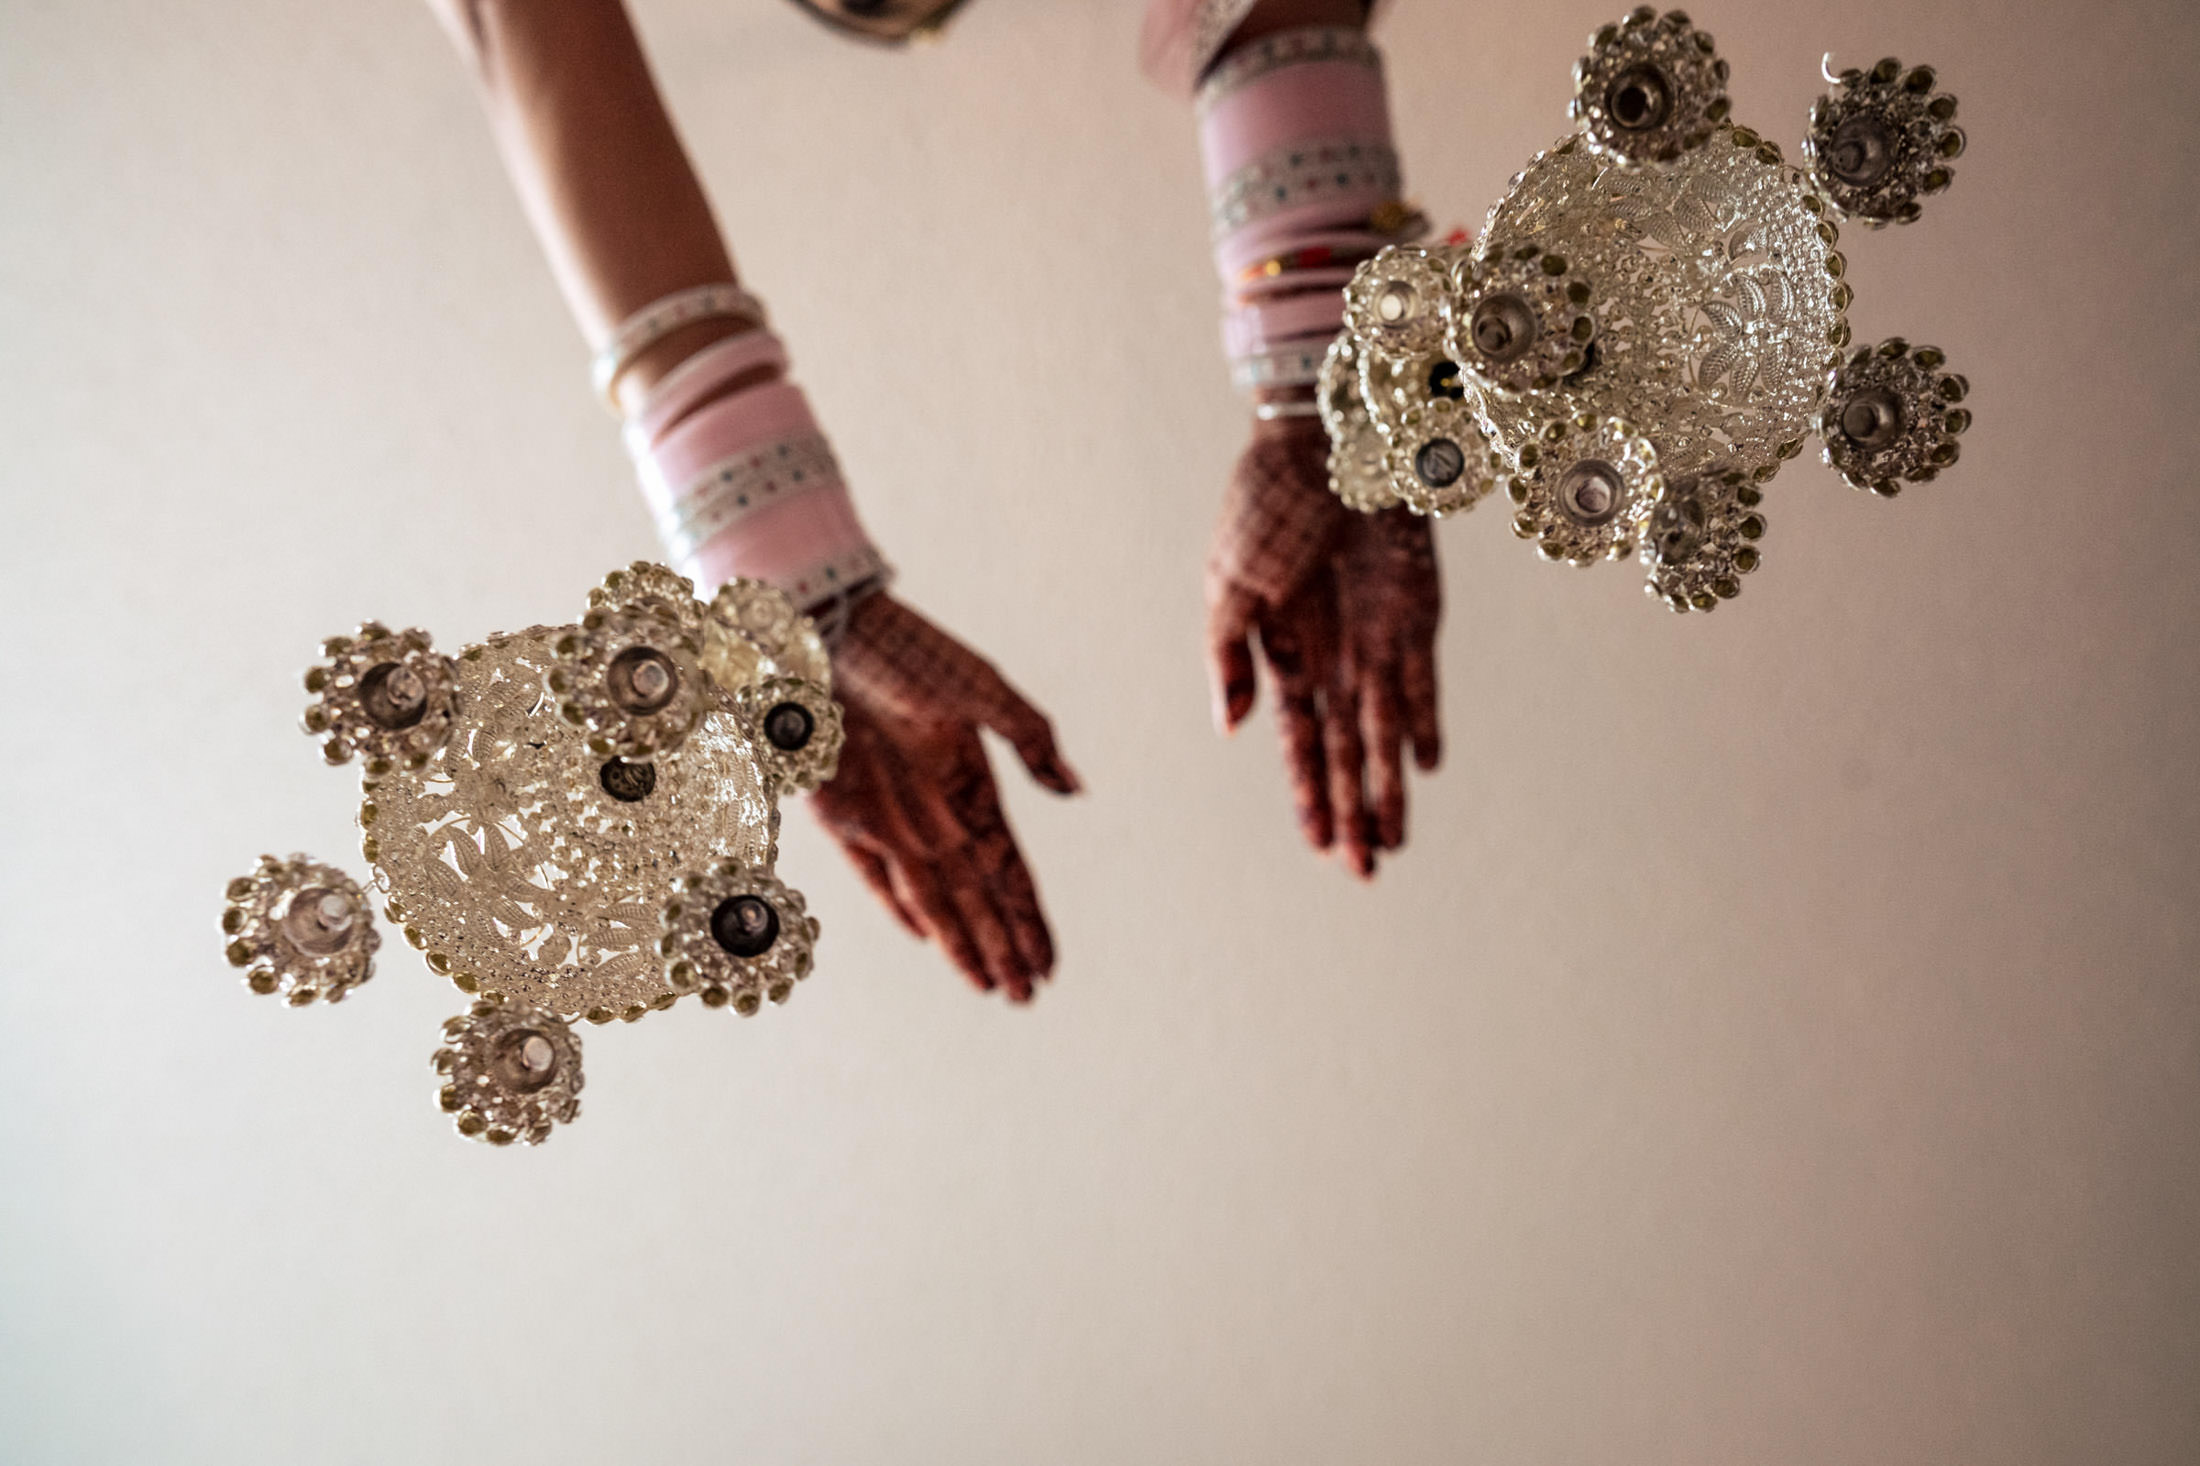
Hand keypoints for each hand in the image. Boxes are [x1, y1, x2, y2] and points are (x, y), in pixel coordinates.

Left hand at [809, 592, 1079, 1001]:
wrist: (829, 627)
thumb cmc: (910, 651)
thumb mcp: (982, 688)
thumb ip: (1031, 738)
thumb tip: (1075, 792)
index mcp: (975, 784)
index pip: (1011, 871)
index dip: (1030, 919)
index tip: (1050, 964)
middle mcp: (937, 810)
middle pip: (977, 898)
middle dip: (1003, 948)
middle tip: (1024, 997)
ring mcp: (890, 815)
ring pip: (933, 899)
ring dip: (960, 943)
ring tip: (988, 985)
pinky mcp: (842, 811)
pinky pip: (873, 874)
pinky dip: (898, 906)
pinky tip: (923, 935)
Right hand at [1206, 414, 1442, 877]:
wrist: (1321, 439)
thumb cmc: (1264, 506)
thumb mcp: (1228, 586)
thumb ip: (1227, 658)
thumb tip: (1229, 730)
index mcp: (1284, 656)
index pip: (1301, 744)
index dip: (1311, 796)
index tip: (1319, 847)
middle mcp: (1335, 659)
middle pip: (1348, 752)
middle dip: (1353, 812)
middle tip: (1364, 872)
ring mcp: (1377, 638)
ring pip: (1385, 729)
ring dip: (1389, 784)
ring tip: (1394, 839)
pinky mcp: (1415, 610)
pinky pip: (1421, 677)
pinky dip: (1424, 718)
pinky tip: (1425, 763)